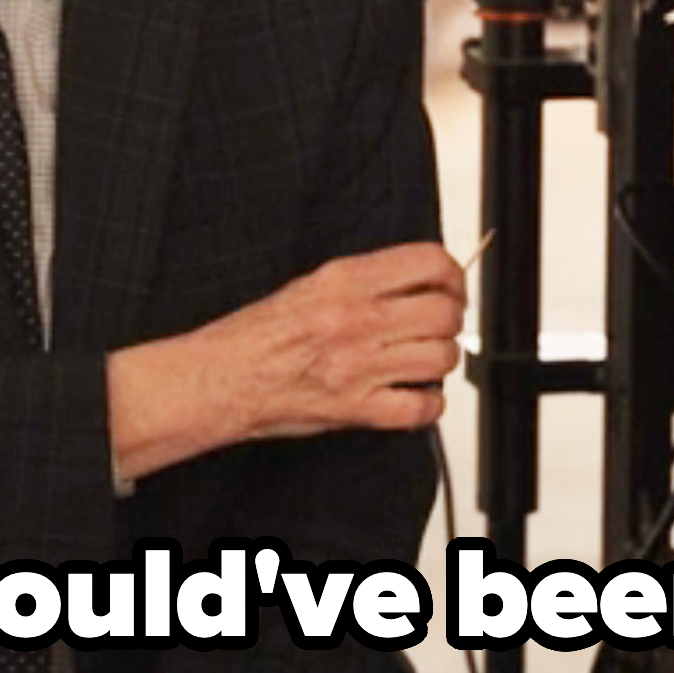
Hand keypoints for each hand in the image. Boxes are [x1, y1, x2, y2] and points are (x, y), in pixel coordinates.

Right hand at [108, 243, 466, 482]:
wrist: (221, 380)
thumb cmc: (257, 336)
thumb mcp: (311, 285)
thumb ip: (366, 281)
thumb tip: (418, 279)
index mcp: (344, 280)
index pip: (429, 263)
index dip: (453, 276)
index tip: (451, 287)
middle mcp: (355, 320)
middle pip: (444, 312)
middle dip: (451, 321)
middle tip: (440, 328)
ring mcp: (358, 367)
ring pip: (440, 359)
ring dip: (440, 362)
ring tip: (423, 363)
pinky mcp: (356, 409)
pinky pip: (421, 409)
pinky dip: (428, 406)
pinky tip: (414, 397)